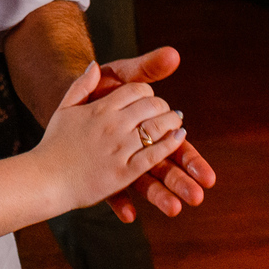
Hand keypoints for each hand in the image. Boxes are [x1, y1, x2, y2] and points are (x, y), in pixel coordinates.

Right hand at [37, 62, 184, 210]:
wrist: (45, 179)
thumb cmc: (53, 145)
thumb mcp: (64, 109)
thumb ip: (80, 86)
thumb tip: (94, 64)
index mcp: (98, 109)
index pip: (135, 90)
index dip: (148, 92)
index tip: (150, 100)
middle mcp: (111, 125)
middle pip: (151, 106)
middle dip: (164, 106)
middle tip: (168, 112)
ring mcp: (119, 149)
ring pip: (157, 128)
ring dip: (173, 123)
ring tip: (177, 123)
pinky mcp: (124, 172)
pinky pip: (155, 154)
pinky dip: (171, 144)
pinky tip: (178, 139)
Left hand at [92, 47, 217, 220]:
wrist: (61, 94)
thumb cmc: (100, 87)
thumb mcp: (122, 76)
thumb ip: (147, 68)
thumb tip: (173, 54)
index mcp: (149, 128)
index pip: (176, 146)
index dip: (191, 159)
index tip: (207, 175)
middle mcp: (138, 147)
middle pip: (166, 167)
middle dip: (182, 181)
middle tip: (197, 196)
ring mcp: (120, 161)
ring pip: (144, 182)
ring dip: (159, 196)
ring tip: (174, 210)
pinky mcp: (101, 170)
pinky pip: (112, 189)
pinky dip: (120, 201)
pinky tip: (128, 215)